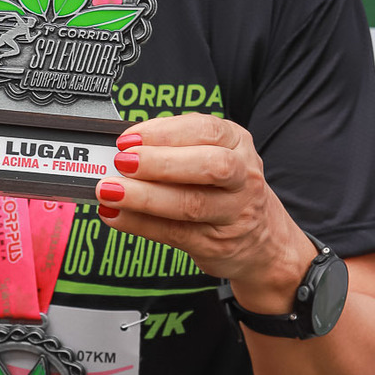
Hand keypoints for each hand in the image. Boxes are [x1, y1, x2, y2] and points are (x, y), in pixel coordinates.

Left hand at [93, 114, 315, 311]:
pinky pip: (174, 233)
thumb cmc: (226, 190)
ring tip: (110, 191)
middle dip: (160, 163)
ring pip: (191, 204)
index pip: (206, 130)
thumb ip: (173, 147)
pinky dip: (139, 224)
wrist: (264, 242)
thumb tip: (123, 146)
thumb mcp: (213, 155)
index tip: (128, 139)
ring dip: (144, 197)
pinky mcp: (215, 244)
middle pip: (209, 167)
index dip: (164, 132)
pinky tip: (116, 215)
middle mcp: (242, 177)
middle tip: (122, 163)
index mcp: (237, 144)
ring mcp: (233, 213)